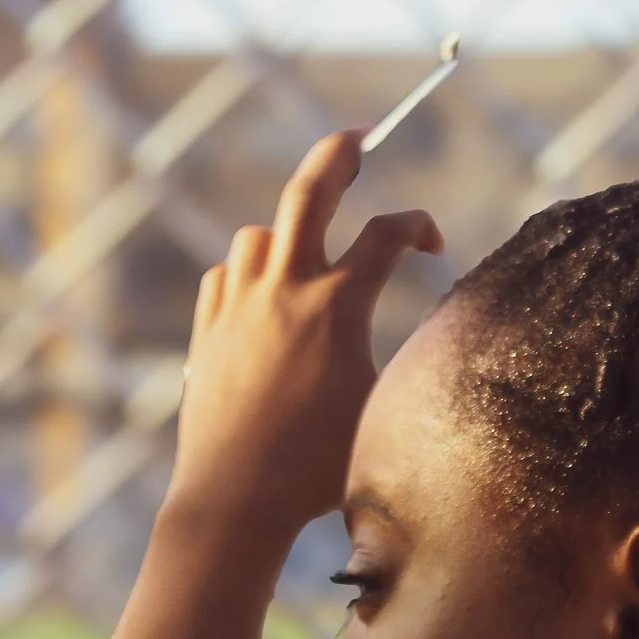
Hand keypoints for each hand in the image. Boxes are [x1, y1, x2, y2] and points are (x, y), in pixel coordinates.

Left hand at [169, 131, 443, 538]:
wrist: (236, 498)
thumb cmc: (320, 468)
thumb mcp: (381, 407)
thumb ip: (398, 359)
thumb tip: (428, 344)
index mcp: (338, 307)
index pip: (387, 235)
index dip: (418, 225)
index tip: (431, 241)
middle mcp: (284, 290)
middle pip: (310, 190)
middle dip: (338, 153)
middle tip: (356, 139)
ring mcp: (238, 304)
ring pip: (260, 234)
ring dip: (290, 232)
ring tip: (309, 250)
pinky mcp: (208, 329)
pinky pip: (228, 274)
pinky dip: (251, 273)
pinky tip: (264, 297)